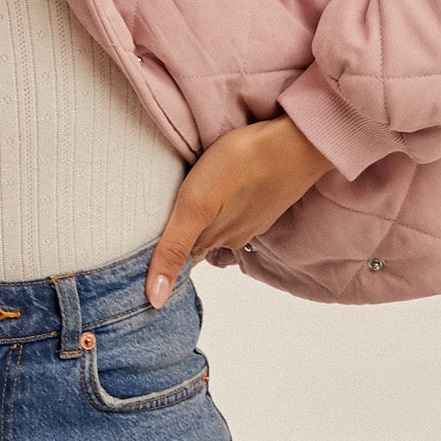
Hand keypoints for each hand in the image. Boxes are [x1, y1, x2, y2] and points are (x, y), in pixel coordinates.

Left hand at [145, 112, 334, 305]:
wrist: (296, 141)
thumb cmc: (241, 165)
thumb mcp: (194, 206)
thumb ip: (174, 248)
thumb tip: (155, 299)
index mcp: (212, 237)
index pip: (182, 260)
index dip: (163, 264)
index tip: (145, 271)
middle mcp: (233, 233)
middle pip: (200, 245)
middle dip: (180, 247)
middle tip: (157, 244)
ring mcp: (253, 216)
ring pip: (220, 229)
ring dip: (202, 227)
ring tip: (184, 220)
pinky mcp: (264, 197)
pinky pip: (239, 211)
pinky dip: (224, 210)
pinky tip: (220, 200)